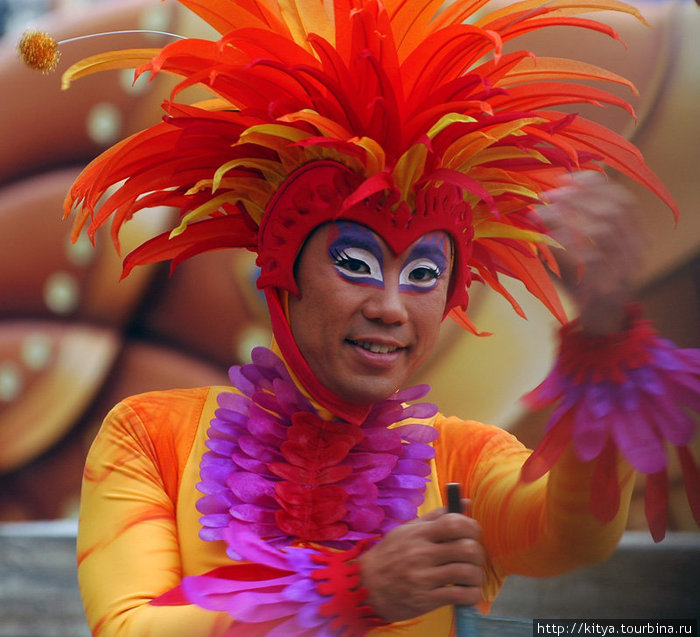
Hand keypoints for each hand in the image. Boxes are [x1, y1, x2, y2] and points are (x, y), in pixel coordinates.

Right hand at [359, 502, 483, 621]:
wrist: (365, 586)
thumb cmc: (389, 555)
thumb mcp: (407, 530)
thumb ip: (437, 517)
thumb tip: (466, 503)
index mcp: (418, 534)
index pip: (454, 523)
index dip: (472, 527)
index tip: (473, 533)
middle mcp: (422, 554)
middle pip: (467, 548)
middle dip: (478, 553)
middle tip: (474, 558)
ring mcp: (424, 578)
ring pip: (467, 573)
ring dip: (476, 575)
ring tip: (471, 576)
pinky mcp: (426, 599)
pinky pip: (461, 596)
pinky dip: (472, 594)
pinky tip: (467, 591)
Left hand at [537, 171, 640, 334]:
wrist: (597, 321)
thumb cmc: (582, 282)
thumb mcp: (576, 251)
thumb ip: (565, 228)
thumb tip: (539, 205)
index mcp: (632, 235)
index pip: (623, 199)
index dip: (596, 185)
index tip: (567, 177)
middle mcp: (634, 248)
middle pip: (614, 209)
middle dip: (579, 197)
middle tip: (548, 195)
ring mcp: (624, 267)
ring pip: (603, 230)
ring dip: (569, 217)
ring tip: (542, 213)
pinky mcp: (608, 284)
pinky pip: (590, 258)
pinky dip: (568, 244)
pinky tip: (549, 239)